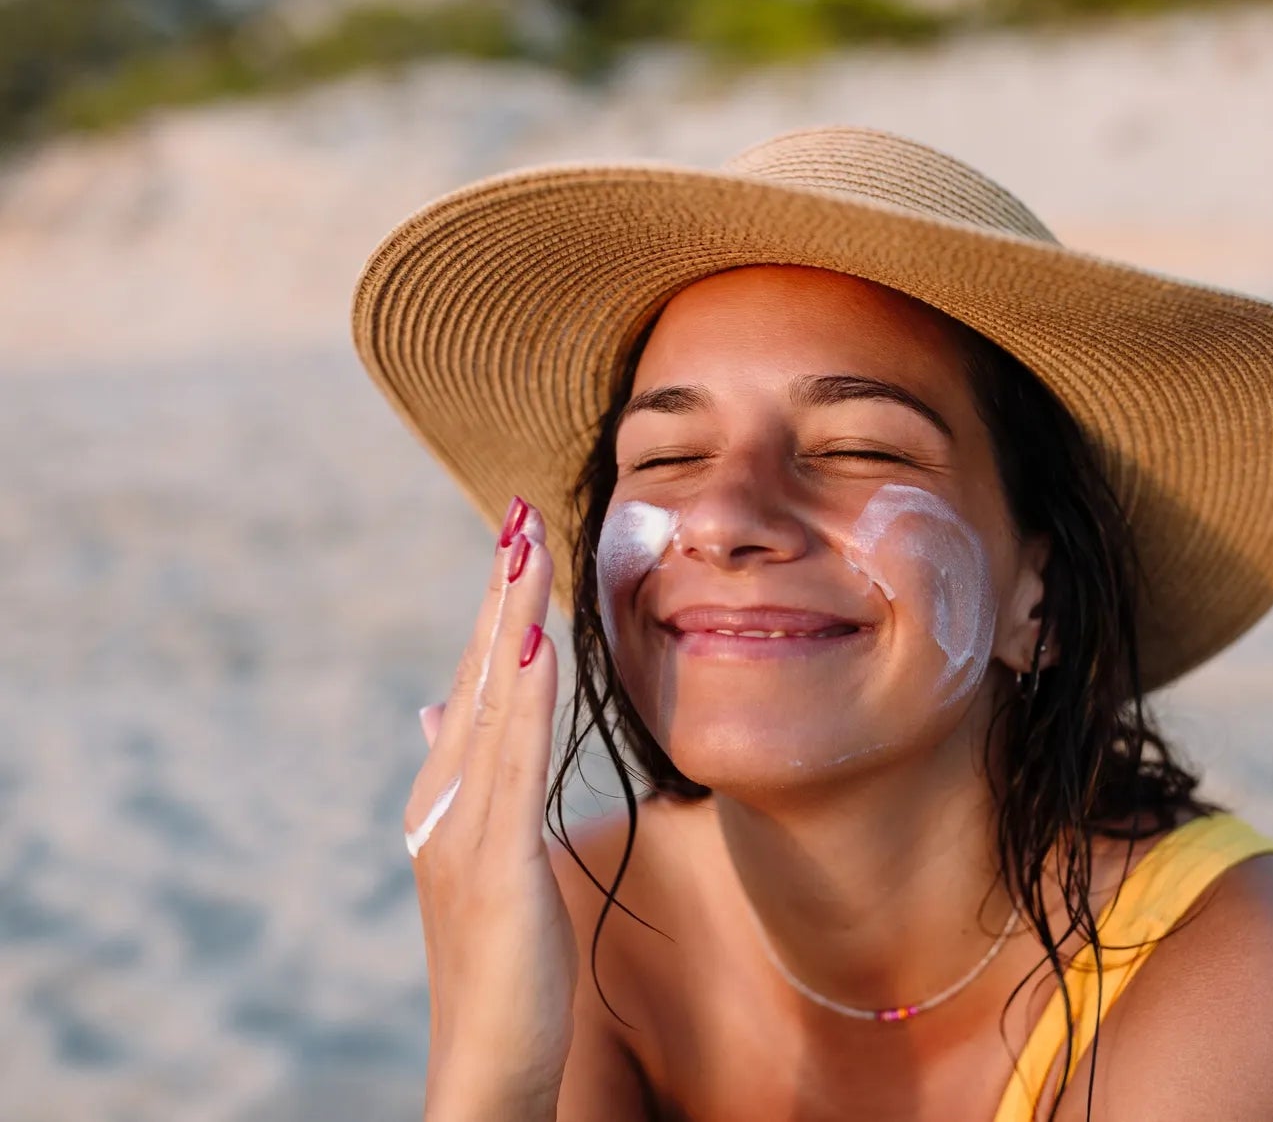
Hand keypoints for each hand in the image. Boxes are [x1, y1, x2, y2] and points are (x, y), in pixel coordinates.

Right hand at [405, 497, 574, 1120]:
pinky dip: (520, 696)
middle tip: (517, 512)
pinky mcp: (492, 860)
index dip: (496, 609)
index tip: (518, 540)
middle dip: (499, 591)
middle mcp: (444, 799)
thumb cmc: (500, 967)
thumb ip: (470, 783)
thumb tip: (438, 707)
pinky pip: (511, 761)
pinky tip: (532, 643)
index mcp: (448, 796)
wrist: (485, 1061)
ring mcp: (462, 827)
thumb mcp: (482, 860)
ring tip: (524, 547)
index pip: (476, 683)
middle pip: (476, 675)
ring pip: (491, 701)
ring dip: (509, 618)